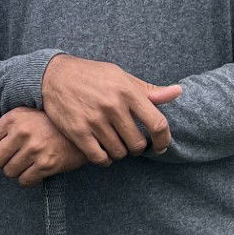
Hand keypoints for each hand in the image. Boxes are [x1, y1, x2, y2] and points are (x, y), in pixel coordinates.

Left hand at [0, 108, 89, 187]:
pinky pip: (25, 181)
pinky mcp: (47, 163)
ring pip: (9, 173)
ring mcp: (35, 149)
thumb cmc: (50, 122)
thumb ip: (2, 126)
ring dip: (16, 172)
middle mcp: (22, 132)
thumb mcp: (24, 115)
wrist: (83, 129)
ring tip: (27, 164)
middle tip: (10, 163)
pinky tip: (36, 172)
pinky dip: (28, 180)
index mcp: (12, 119)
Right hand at [40, 54, 181, 164]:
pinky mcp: (78, 132)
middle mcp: (113, 106)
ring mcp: (94, 120)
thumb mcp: (122, 77)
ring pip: (119, 152)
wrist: (55, 75)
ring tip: (117, 144)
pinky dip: (105, 159)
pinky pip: (99, 157)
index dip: (163, 140)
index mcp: (128, 92)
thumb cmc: (93, 76)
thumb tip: (178, 92)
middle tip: (132, 143)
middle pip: (138, 144)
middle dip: (138, 148)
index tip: (161, 146)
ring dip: (121, 153)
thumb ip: (149, 91)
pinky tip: (104, 152)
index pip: (157, 124)